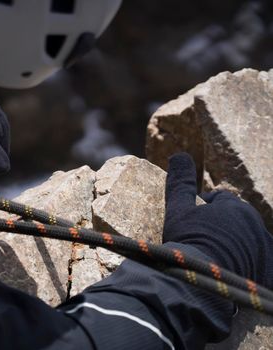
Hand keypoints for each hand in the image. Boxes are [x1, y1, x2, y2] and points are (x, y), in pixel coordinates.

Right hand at [163, 153, 272, 287]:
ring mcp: (264, 249)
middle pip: (239, 221)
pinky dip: (251, 265)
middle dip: (224, 227)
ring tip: (217, 259)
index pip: (221, 200)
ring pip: (250, 242)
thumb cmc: (188, 241)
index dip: (206, 208)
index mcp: (234, 207)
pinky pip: (261, 264)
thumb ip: (181, 182)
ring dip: (237, 246)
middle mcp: (255, 224)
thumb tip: (179, 155)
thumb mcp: (178, 209)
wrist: (200, 280)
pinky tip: (232, 273)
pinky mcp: (269, 271)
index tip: (193, 220)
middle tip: (204, 241)